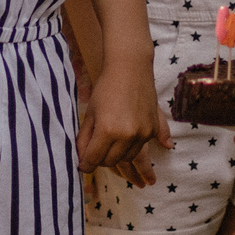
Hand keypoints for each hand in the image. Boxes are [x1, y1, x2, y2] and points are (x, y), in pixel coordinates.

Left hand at [76, 54, 170, 181]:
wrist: (130, 68)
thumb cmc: (106, 88)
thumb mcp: (91, 113)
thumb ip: (84, 138)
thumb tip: (82, 159)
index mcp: (107, 130)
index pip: (93, 159)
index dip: (85, 165)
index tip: (82, 165)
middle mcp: (126, 135)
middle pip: (111, 162)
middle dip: (100, 160)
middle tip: (95, 152)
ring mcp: (142, 133)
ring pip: (127, 158)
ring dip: (116, 156)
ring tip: (109, 145)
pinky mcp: (152, 130)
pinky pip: (140, 149)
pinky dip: (130, 148)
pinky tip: (124, 141)